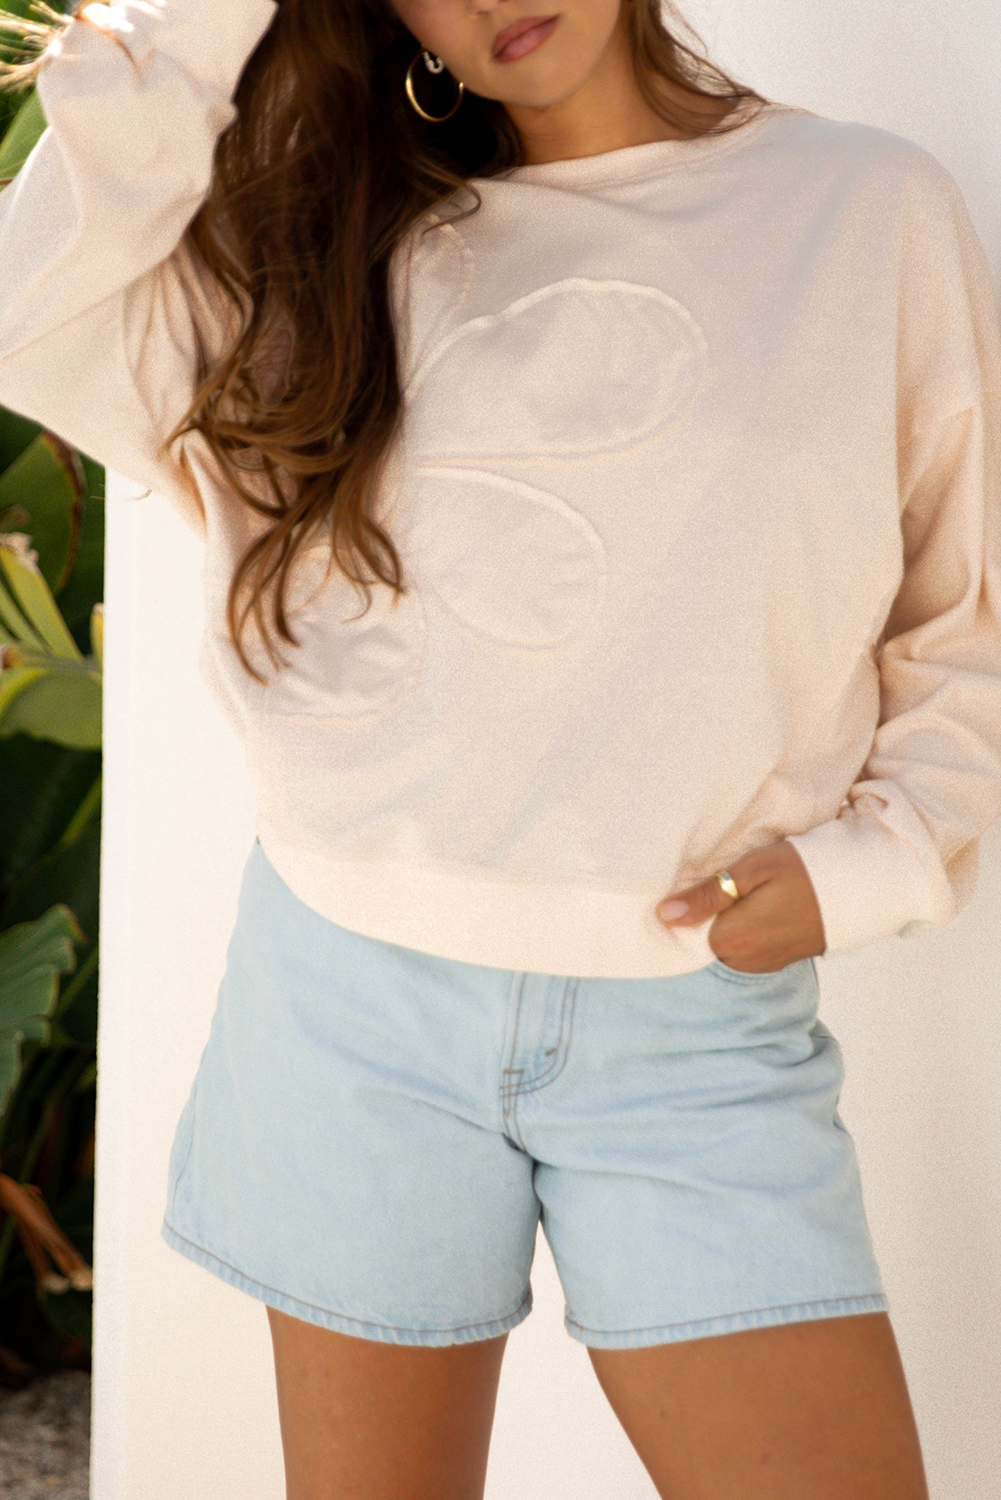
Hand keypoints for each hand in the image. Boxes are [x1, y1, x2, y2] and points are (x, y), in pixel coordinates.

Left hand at [655, 839, 825, 972]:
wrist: (858, 887)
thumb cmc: (803, 870)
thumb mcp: (752, 870)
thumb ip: (708, 895)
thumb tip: (666, 915)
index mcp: (733, 939)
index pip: (688, 929)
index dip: (694, 903)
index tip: (708, 884)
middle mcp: (745, 961)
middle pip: (706, 939)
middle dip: (711, 916)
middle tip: (734, 886)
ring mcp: (763, 965)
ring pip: (726, 945)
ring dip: (730, 923)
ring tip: (750, 895)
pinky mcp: (777, 961)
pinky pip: (747, 949)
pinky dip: (747, 931)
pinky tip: (761, 909)